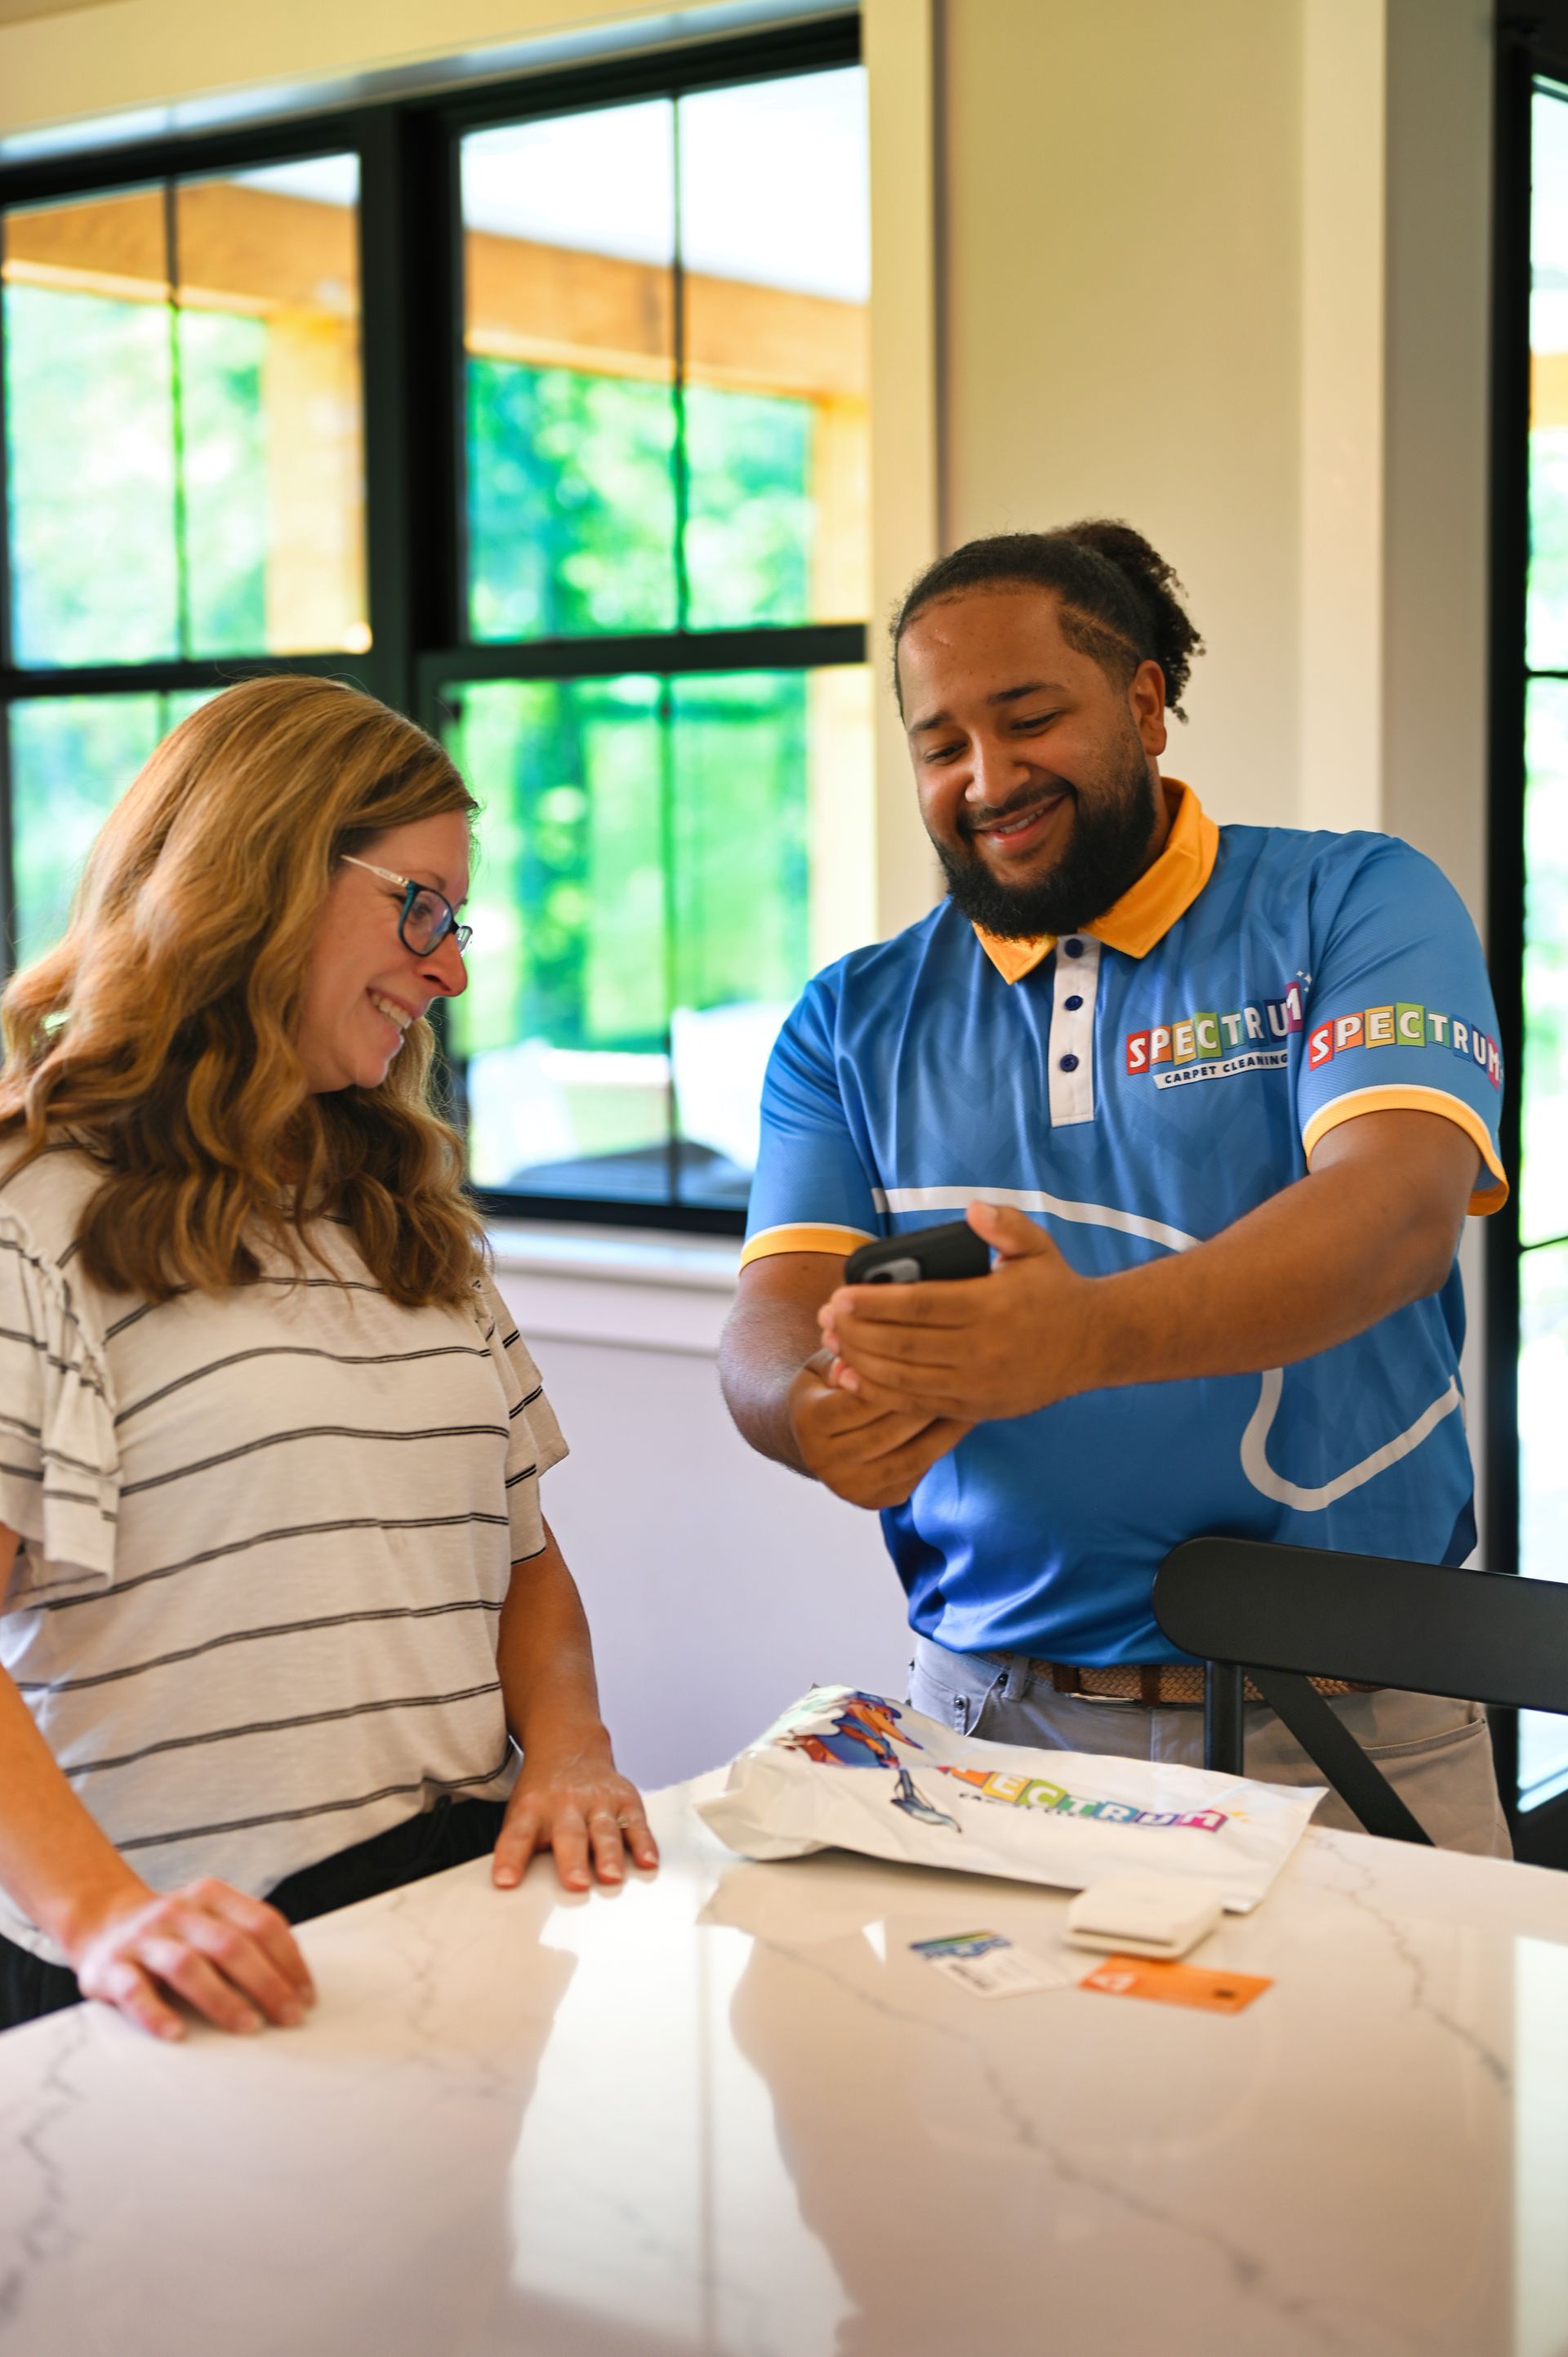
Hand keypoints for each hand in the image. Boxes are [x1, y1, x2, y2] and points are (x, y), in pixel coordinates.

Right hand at [64, 1875, 315, 2042]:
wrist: (102, 1922)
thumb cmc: (175, 1932)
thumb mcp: (210, 1919)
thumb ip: (245, 1939)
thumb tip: (296, 1986)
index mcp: (211, 1895)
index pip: (261, 1923)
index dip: (289, 1960)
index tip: (306, 1996)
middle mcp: (178, 1912)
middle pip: (230, 1944)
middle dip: (266, 1983)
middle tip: (289, 2017)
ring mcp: (143, 1938)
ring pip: (187, 1965)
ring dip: (221, 1998)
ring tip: (248, 2027)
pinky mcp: (111, 1967)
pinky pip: (134, 1990)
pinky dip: (156, 2013)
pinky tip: (176, 2034)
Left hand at [493, 1741, 658, 1892]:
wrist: (570, 1746)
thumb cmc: (544, 1793)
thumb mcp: (520, 1811)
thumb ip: (518, 1846)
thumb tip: (510, 1888)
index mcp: (532, 1809)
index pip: (517, 1835)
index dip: (510, 1858)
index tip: (505, 1881)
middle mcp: (566, 1803)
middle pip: (568, 1834)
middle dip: (572, 1860)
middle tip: (576, 1883)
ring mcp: (597, 1800)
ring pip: (605, 1830)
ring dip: (608, 1854)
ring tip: (611, 1876)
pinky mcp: (625, 1798)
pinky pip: (636, 1823)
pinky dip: (643, 1843)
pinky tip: (647, 1861)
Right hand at [788, 1350, 971, 1508]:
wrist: (815, 1435)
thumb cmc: (830, 1384)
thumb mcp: (828, 1362)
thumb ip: (847, 1356)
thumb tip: (859, 1356)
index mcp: (807, 1421)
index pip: (860, 1400)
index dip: (895, 1380)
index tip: (932, 1356)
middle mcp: (822, 1461)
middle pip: (888, 1432)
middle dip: (927, 1405)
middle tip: (964, 1378)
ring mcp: (847, 1487)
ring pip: (909, 1457)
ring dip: (946, 1429)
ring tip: (972, 1401)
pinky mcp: (873, 1500)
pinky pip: (917, 1473)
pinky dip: (943, 1447)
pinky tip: (964, 1423)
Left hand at [819, 1201, 1093, 1422]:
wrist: (1094, 1344)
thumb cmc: (1055, 1290)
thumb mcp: (1036, 1247)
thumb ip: (1003, 1225)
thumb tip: (972, 1209)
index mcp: (990, 1307)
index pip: (917, 1305)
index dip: (873, 1303)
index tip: (839, 1295)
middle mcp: (981, 1349)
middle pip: (901, 1343)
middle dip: (855, 1332)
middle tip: (825, 1317)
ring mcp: (977, 1383)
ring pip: (903, 1377)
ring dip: (861, 1362)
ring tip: (832, 1344)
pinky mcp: (975, 1407)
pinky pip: (917, 1404)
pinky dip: (881, 1393)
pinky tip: (854, 1378)